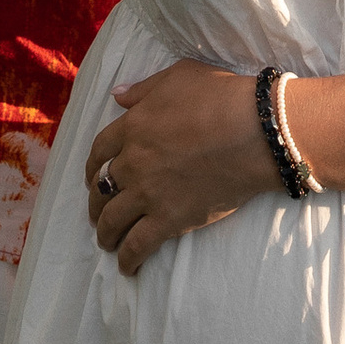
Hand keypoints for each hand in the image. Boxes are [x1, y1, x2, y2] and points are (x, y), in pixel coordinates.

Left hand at [85, 60, 276, 272]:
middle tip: (97, 212)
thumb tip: (116, 95)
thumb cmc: (219, 97)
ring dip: (105, 233)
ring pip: (113, 219)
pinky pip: (138, 244)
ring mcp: (148, 193)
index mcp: (132, 126)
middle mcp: (133, 161)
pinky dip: (128, 259)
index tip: (92, 176)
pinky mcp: (169, 219)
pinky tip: (126, 267)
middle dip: (95, 203)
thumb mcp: (178, 77)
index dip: (91, 166)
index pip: (98, 150)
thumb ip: (143, 90)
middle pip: (101, 187)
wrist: (252, 132)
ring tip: (106, 242)